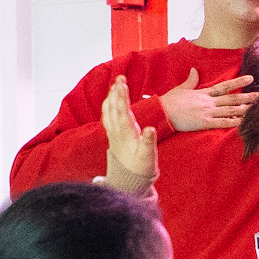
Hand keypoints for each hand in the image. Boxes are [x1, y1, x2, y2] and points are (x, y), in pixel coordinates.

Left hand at [101, 76, 157, 190]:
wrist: (129, 181)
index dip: (122, 96)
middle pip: (113, 107)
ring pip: (109, 111)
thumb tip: (150, 128)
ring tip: (116, 84)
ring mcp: (113, 133)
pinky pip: (107, 116)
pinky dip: (109, 105)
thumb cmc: (141, 168)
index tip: (122, 83)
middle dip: (116, 91)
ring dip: (111, 96)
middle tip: (120, 77)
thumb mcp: (148, 157)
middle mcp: (116, 132)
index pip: (122, 111)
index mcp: (126, 134)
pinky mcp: (113, 136)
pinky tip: (111, 99)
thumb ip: (148, 142)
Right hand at [158, 67, 255, 131]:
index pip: (225, 86)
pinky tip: (245, 123)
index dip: (239, 82)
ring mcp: (208, 112)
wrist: (161, 112)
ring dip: (245, 109)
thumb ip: (191, 80)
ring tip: (258, 108)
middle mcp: (209, 101)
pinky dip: (234, 123)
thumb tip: (194, 70)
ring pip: (231, 110)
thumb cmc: (169, 101)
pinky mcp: (205, 123)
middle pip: (232, 98)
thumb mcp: (181, 88)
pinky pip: (223, 123)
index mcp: (204, 93)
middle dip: (248, 97)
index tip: (251, 78)